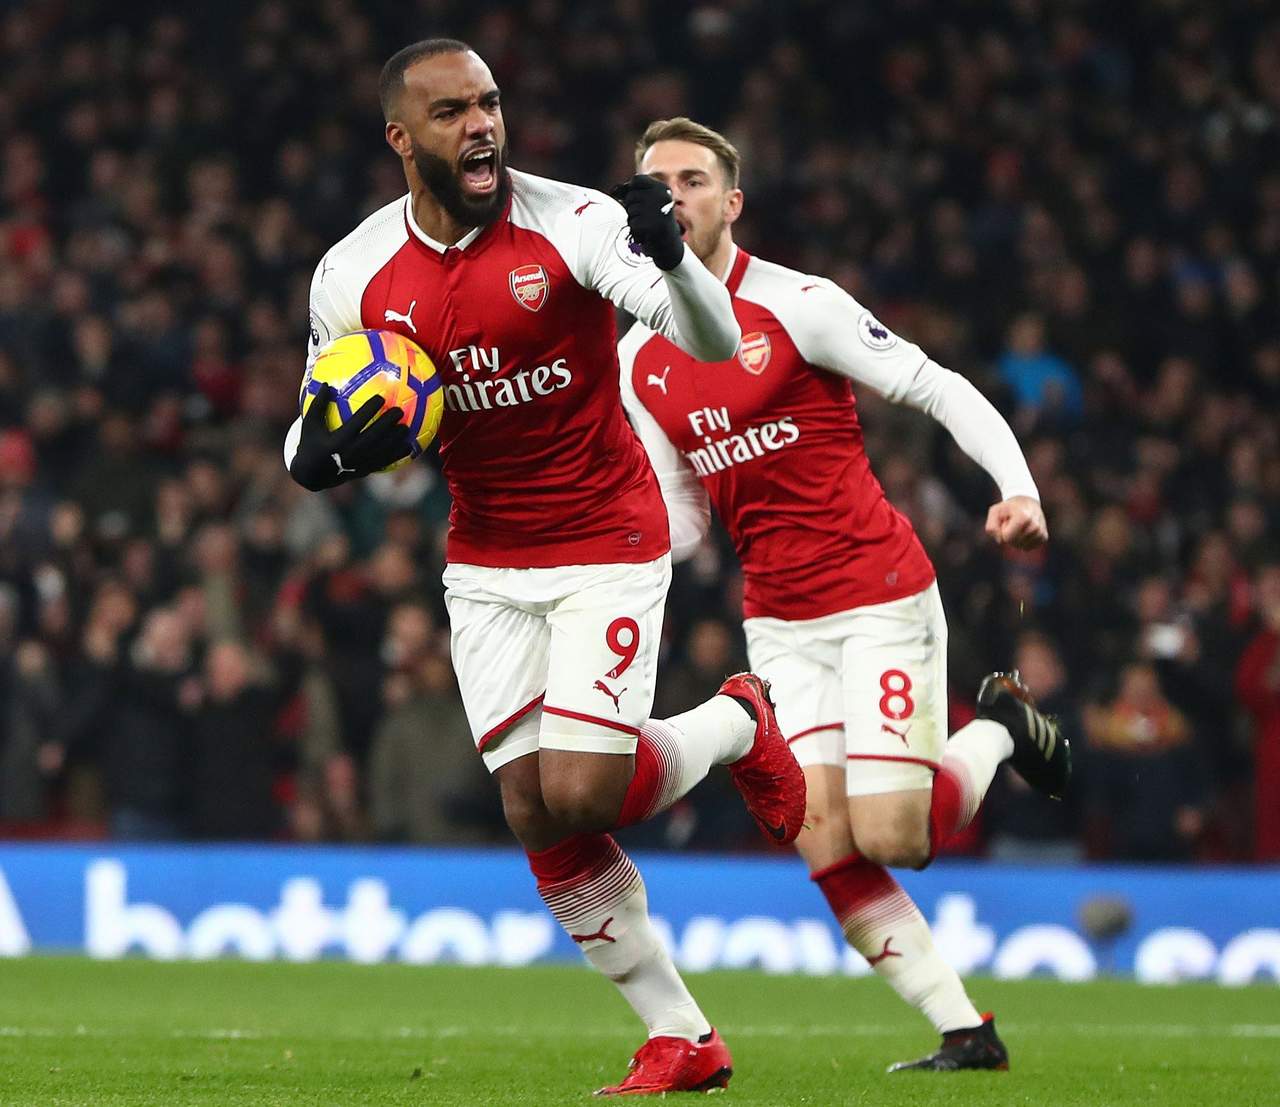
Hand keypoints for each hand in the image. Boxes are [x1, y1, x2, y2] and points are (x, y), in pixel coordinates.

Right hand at [289, 385, 408, 491]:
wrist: (313, 474)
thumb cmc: (311, 443)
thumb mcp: (309, 424)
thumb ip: (318, 405)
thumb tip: (327, 383)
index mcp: (337, 441)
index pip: (357, 423)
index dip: (369, 410)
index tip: (380, 398)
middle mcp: (350, 453)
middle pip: (373, 437)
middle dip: (387, 424)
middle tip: (399, 411)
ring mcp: (359, 464)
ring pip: (381, 451)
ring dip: (396, 440)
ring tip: (407, 427)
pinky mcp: (365, 471)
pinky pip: (384, 463)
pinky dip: (397, 455)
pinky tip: (409, 446)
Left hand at [611, 174, 683, 269]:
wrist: (668, 245)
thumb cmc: (654, 221)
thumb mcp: (648, 202)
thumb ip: (633, 192)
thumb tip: (614, 190)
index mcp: (662, 188)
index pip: (637, 180)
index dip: (631, 190)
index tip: (636, 201)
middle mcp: (662, 196)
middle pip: (631, 195)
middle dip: (632, 208)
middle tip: (645, 217)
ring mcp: (659, 210)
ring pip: (631, 209)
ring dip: (634, 219)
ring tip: (646, 224)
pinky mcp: (655, 224)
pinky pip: (633, 223)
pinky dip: (636, 230)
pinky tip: (646, 232)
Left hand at [985, 495, 1047, 549]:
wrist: (1026, 503)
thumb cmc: (1008, 508)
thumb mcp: (994, 512)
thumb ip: (991, 527)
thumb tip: (1001, 541)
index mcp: (1024, 517)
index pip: (1007, 538)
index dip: (1003, 530)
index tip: (1007, 520)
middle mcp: (1035, 525)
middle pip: (1014, 543)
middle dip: (1009, 535)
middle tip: (1013, 523)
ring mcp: (1041, 532)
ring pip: (1022, 547)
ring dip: (1017, 539)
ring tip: (1019, 526)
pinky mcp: (1044, 537)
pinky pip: (1028, 548)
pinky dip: (1023, 542)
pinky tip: (1025, 531)